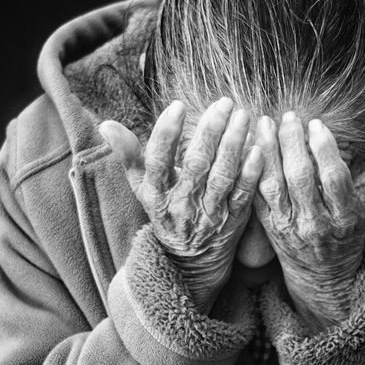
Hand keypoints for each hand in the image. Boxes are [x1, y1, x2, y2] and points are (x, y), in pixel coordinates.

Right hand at [99, 97, 261, 311]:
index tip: (177, 106)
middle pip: (195, 164)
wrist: (190, 261)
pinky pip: (243, 195)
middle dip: (210, 131)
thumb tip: (105, 125)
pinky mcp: (233, 221)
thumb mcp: (142, 187)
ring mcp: (208, 213)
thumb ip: (128, 155)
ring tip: (243, 116)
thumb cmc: (165, 212)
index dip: (166, 134)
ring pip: (222, 177)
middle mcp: (181, 204)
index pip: (157, 161)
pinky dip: (251, 173)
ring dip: (234, 145)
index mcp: (156, 193)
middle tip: (223, 103)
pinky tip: (259, 149)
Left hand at [253, 112, 364, 328]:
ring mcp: (289, 226)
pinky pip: (257, 195)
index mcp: (344, 216)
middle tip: (289, 116)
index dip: (324, 150)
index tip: (317, 123)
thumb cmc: (349, 234)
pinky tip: (250, 147)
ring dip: (268, 152)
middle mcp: (315, 223)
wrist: (323, 275)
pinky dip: (252, 171)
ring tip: (265, 123)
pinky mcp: (268, 227)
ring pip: (274, 185)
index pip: (334, 178)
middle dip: (293, 144)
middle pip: (301, 178)